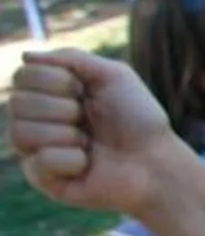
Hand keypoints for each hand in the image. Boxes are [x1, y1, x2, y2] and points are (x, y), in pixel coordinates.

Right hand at [10, 50, 179, 215]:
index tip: (84, 91)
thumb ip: (72, 58)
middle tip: (87, 119)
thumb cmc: (138, 118)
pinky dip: (72, 160)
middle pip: (17, 103)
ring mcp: (35, 149)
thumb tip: (26, 56)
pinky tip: (86, 165)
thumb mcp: (114, 76)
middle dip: (62, 109)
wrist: (156, 161)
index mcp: (48, 93)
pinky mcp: (43, 179)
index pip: (22, 76)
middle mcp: (36, 119)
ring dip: (66, 135)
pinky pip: (39, 162)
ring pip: (20, 133)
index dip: (55, 81)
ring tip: (88, 143)